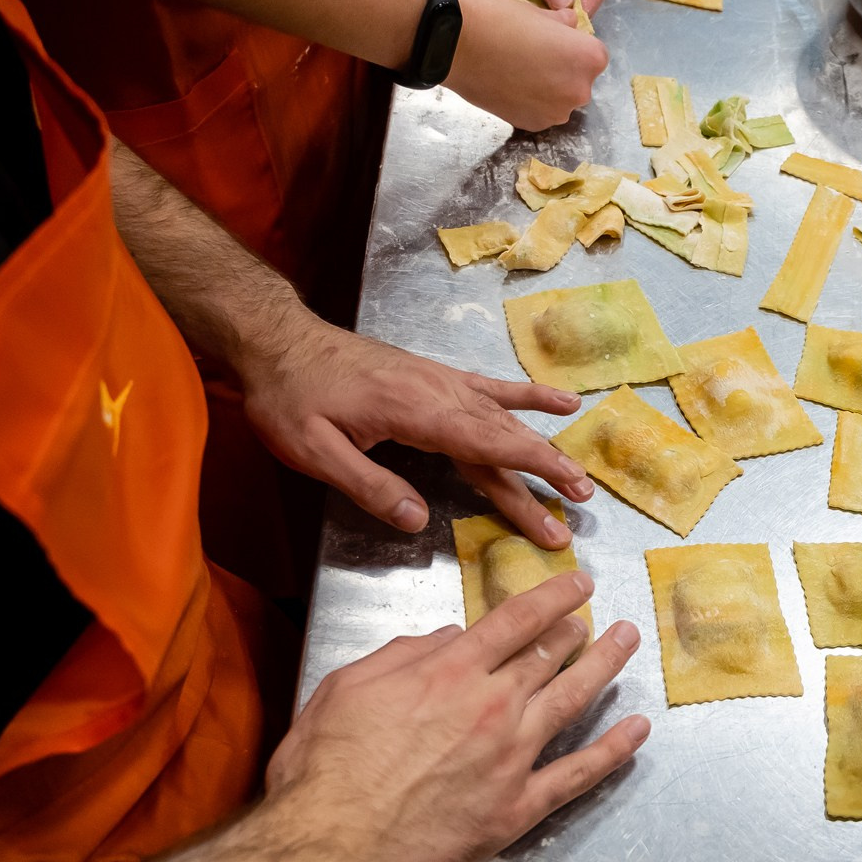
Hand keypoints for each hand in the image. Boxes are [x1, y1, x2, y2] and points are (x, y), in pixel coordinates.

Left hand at [235, 311, 593, 545]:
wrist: (278, 340)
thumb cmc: (289, 397)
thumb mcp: (313, 451)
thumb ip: (368, 486)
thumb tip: (418, 521)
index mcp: (414, 411)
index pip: (486, 444)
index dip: (530, 469)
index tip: (566, 491)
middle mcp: (439, 392)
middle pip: (503, 436)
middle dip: (546, 469)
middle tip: (583, 500)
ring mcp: (442, 382)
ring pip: (503, 418)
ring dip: (542, 446)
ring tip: (579, 475)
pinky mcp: (436, 378)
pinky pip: (491, 389)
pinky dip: (528, 397)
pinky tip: (561, 402)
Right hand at [261, 572, 647, 861]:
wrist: (326, 853)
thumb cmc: (323, 772)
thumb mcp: (345, 687)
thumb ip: (403, 654)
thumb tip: (447, 636)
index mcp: (449, 672)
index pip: (516, 621)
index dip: (553, 597)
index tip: (577, 584)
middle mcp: (491, 708)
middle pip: (549, 657)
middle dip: (577, 631)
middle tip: (595, 618)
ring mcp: (511, 760)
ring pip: (573, 701)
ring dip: (605, 668)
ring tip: (627, 643)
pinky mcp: (517, 811)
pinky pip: (578, 775)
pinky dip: (614, 751)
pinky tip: (638, 730)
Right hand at [449, 0, 608, 130]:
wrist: (455, 44)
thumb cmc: (499, 20)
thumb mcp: (539, 12)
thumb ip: (563, 23)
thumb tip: (570, 24)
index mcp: (590, 59)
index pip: (594, 55)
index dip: (572, 46)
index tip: (551, 40)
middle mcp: (580, 91)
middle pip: (579, 80)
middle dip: (563, 69)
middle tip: (532, 54)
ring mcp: (556, 113)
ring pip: (560, 98)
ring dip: (548, 88)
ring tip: (518, 70)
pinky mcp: (532, 125)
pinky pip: (541, 111)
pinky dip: (530, 101)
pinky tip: (509, 85)